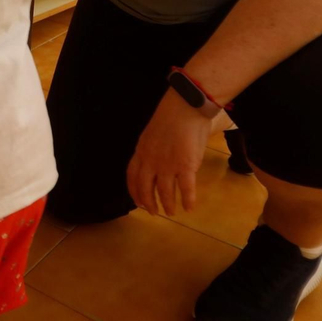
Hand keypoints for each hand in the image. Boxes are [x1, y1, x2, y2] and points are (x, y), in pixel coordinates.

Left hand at [126, 91, 210, 215]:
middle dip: (149, 203)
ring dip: (168, 205)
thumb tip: (156, 160)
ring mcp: (167, 165)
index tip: (138, 201)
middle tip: (154, 212)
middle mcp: (151, 162)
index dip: (134, 191)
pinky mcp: (185, 167)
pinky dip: (187, 200)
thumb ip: (151, 149)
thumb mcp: (152, 134)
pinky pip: (186, 189)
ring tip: (172, 212)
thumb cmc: (171, 116)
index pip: (132, 177)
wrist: (184, 108)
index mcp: (141, 152)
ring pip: (165, 192)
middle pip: (146, 189)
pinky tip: (189, 208)